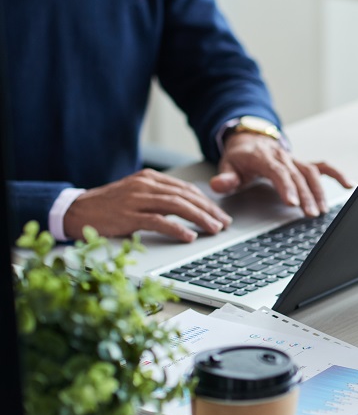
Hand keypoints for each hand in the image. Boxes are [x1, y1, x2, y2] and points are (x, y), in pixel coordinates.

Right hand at [63, 169, 231, 242]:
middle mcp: (145, 186)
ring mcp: (136, 200)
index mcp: (149, 178)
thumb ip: (161, 196)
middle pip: (186, 196)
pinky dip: (177, 228)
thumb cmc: (109, 206)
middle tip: (224, 223)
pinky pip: (158, 221)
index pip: (186, 189)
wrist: (76, 210)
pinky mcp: (128, 216)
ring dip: (200, 218)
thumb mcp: (137, 194)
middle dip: (209, 210)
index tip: (221, 214)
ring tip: (214, 229)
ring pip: (177, 206)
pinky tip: (189, 236)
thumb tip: (191, 206)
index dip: (207, 202)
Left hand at [211, 134, 351, 217]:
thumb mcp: (227, 166)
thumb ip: (225, 177)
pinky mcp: (303, 163)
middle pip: (298, 176)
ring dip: (319, 192)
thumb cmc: (240, 158)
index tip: (292, 202)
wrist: (250, 140)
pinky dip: (336, 175)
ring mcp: (295, 160)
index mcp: (263, 157)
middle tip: (310, 214)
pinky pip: (323, 167)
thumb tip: (219, 184)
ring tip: (322, 210)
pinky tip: (348, 185)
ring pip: (311, 173)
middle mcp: (283, 157)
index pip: (277, 171)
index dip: (286, 186)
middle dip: (306, 196)